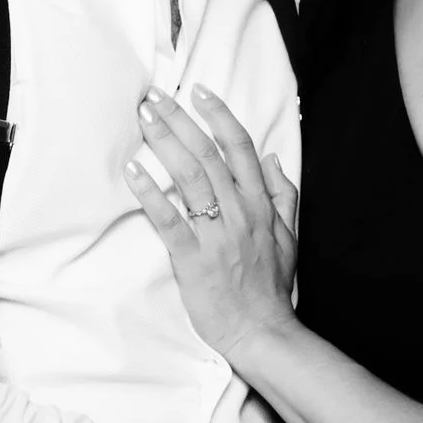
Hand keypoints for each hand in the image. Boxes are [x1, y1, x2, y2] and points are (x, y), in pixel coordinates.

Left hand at [124, 86, 298, 362]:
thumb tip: (272, 157)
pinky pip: (169, 219)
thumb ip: (282, 194)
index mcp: (260, 204)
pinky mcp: (193, 259)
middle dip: (180, 120)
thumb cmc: (271, 287)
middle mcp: (239, 212)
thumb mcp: (289, 236)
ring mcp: (216, 234)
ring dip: (165, 144)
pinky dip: (151, 193)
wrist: (262, 332)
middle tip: (155, 97)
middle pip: (208, 154)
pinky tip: (133, 171)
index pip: (239, 147)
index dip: (219, 115)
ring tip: (144, 120)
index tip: (199, 91)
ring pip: (190, 178)